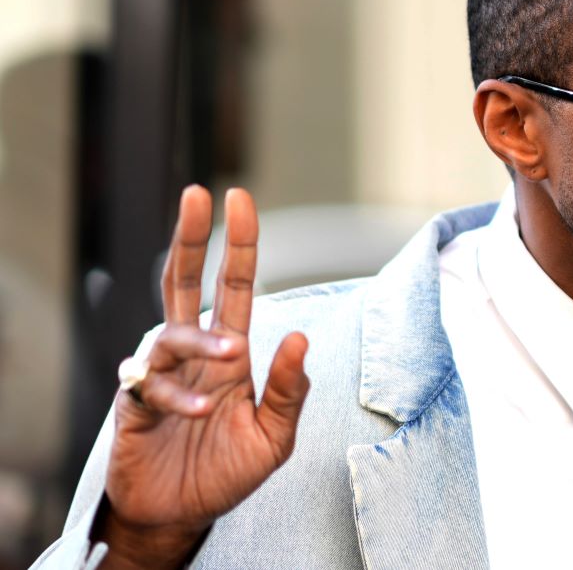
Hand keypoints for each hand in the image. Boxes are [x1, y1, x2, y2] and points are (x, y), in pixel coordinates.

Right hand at [96, 186, 309, 568]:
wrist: (183, 517)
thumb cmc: (228, 471)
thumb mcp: (275, 437)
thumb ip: (290, 390)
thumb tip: (298, 335)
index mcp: (229, 351)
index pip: (232, 286)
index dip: (237, 245)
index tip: (239, 198)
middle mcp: (194, 354)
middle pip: (183, 282)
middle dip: (192, 237)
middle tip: (197, 194)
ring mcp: (161, 374)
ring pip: (170, 331)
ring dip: (202, 340)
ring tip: (233, 358)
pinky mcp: (134, 403)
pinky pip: (152, 385)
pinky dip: (180, 396)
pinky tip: (204, 413)